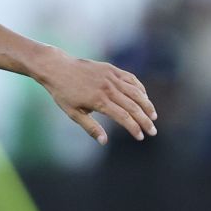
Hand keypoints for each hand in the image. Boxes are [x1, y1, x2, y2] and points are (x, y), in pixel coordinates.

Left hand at [36, 51, 157, 143]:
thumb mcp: (73, 113)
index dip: (134, 128)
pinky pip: (131, 79)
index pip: (124, 118)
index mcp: (99, 102)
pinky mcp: (112, 69)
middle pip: (133, 107)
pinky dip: (140, 89)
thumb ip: (90, 127)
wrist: (58, 68)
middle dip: (145, 120)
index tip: (140, 137)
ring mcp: (111, 77)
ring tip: (153, 116)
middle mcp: (108, 89)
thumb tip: (104, 141)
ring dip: (147, 105)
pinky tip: (144, 97)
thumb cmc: (63, 94)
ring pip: (136, 92)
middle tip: (153, 131)